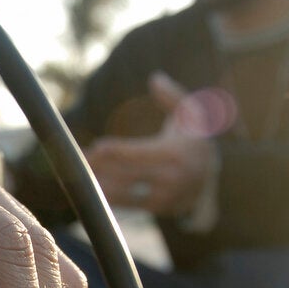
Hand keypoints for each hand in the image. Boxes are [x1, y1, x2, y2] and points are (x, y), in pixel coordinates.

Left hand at [86, 72, 215, 214]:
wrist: (214, 173)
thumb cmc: (194, 135)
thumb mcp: (190, 111)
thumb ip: (172, 96)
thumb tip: (155, 78)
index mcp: (175, 154)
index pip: (138, 154)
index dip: (115, 151)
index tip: (96, 147)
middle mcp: (171, 178)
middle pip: (126, 174)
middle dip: (99, 167)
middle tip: (74, 160)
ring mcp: (166, 197)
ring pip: (125, 193)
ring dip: (99, 184)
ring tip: (77, 176)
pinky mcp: (159, 209)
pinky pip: (129, 204)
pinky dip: (110, 196)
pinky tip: (92, 187)